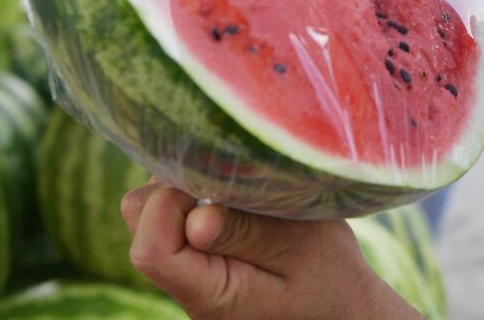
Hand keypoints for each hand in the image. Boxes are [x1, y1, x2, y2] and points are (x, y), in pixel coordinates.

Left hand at [120, 181, 420, 319]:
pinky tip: (235, 197)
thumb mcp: (304, 250)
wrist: (345, 308)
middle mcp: (188, 288)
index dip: (169, 203)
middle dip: (172, 188)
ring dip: (185, 188)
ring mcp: (190, 274)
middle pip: (139, 224)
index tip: (213, 182)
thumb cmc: (332, 279)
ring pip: (149, 214)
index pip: (150, 250)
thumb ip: (248, 234)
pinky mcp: (198, 257)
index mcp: (210, 296)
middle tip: (224, 177)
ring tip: (235, 188)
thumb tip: (194, 220)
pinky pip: (173, 217)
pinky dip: (195, 194)